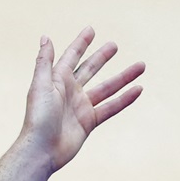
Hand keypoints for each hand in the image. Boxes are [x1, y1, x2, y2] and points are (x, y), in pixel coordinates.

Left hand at [0, 27, 144, 180]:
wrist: (41, 150)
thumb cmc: (38, 117)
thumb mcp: (41, 85)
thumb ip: (45, 61)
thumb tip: (45, 37)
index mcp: (56, 81)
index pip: (71, 57)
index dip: (80, 44)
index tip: (91, 30)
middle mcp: (69, 92)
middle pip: (89, 70)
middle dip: (101, 57)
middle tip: (114, 45)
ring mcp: (80, 107)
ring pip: (106, 88)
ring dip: (123, 76)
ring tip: (141, 65)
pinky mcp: (88, 122)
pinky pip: (110, 108)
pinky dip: (124, 99)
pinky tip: (138, 89)